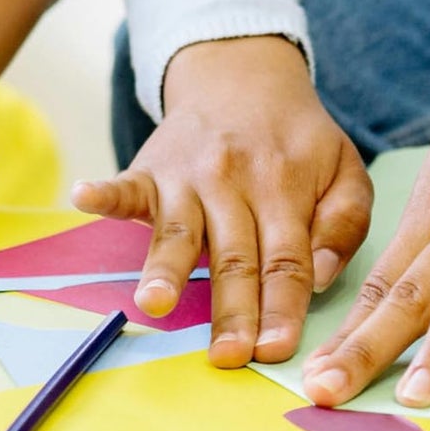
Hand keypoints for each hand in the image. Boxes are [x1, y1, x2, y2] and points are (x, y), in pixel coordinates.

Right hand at [73, 37, 372, 366]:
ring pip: (178, 232)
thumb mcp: (345, 169)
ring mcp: (188, 178)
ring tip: (154, 303)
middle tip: (227, 355)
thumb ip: (345, 222)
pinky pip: (124, 185)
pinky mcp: (149, 169)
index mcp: (286, 190)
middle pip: (234, 258)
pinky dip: (103, 193)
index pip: (286, 260)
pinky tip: (84, 198)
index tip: (276, 349)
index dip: (281, 307)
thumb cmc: (295, 138)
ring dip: (165, 268)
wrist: (242, 75)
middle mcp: (235, 184)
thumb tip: (320, 277)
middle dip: (231, 310)